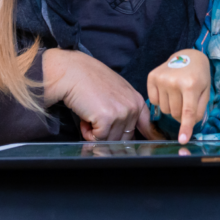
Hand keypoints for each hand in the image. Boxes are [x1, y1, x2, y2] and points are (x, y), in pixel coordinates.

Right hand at [42, 49, 159, 140]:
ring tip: (88, 115)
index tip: (139, 148)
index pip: (147, 127)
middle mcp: (132, 107)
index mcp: (136, 100)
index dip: (146, 139)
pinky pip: (98, 139)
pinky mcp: (107, 119)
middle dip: (109, 134)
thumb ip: (124, 108)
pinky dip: (88, 133)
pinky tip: (84, 119)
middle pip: (125, 138)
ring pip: (110, 140)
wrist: (72, 72)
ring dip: (96, 133)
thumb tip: (127, 133)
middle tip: (96, 120)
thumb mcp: (116, 91)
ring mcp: (121, 113)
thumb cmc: (89, 80)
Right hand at [146, 50, 210, 142]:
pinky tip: (168, 91)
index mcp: (191, 85)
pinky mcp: (152, 77)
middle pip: (174, 113)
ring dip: (171, 107)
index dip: (185, 128)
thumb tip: (189, 127)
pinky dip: (161, 101)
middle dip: (180, 114)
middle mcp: (174, 82)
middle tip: (186, 102)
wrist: (189, 55)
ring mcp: (161, 79)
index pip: (187, 112)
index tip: (182, 140)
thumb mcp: (206, 92)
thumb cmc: (200, 76)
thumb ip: (199, 110)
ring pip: (164, 110)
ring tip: (178, 94)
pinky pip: (154, 101)